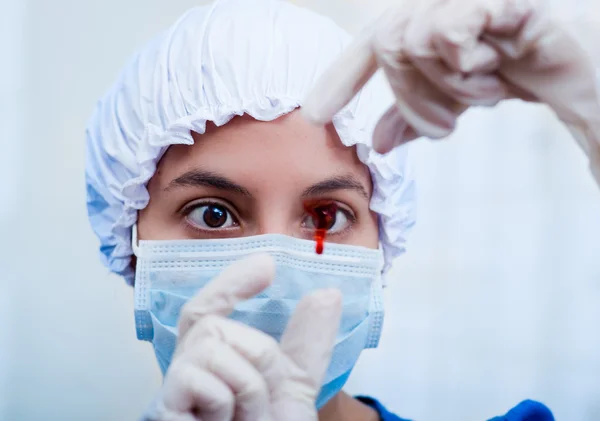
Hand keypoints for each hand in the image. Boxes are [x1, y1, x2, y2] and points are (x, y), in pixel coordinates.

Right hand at [142, 254, 341, 420]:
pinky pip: (204, 378)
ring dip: (248, 384)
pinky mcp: (164, 412)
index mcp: (216, 359)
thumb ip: (308, 340)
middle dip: (257, 354)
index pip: (209, 306)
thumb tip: (328, 294)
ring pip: (213, 345)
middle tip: (264, 399)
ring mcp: (174, 390)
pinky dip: (228, 402)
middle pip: (213, 321)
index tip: (267, 264)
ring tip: (247, 418)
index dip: (232, 281)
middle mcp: (188, 369)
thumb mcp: (297, 384)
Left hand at [302, 0, 599, 185]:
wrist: (564, 64)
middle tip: (450, 123)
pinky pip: (450, 31)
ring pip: (415, 41)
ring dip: (452, 86)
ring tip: (485, 88)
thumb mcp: (449, 102)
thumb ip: (412, 117)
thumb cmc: (502, 72)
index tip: (313, 116)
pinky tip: (497, 66)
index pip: (365, 49)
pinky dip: (469, 65)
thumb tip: (378, 144)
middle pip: (388, 46)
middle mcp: (431, 4)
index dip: (336, 80)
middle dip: (417, 97)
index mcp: (417, 25)